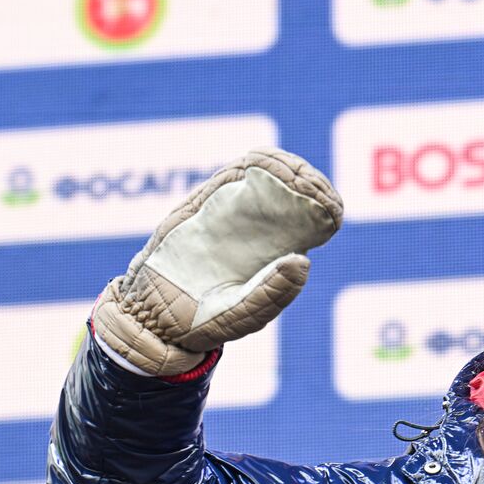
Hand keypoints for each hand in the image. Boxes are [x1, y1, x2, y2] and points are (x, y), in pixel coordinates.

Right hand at [93, 148, 342, 375]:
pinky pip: (227, 179)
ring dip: (281, 167)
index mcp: (275, 257)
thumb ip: (273, 294)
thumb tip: (305, 260)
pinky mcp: (199, 207)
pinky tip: (260, 162)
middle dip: (306, 182)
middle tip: (313, 182)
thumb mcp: (244, 315)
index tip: (331, 207)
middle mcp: (256, 233)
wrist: (153, 317)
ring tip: (293, 170)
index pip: (308, 224)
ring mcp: (228, 216)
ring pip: (261, 180)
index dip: (322, 210)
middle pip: (290, 196)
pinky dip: (245, 167)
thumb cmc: (205, 322)